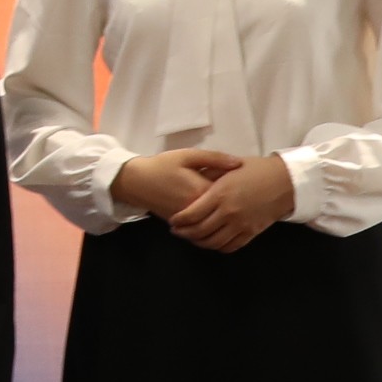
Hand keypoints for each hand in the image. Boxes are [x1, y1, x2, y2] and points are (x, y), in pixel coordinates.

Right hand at [111, 149, 242, 219]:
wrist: (136, 181)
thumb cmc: (162, 165)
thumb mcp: (187, 155)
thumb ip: (214, 159)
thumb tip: (239, 164)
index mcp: (202, 191)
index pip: (232, 194)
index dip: (241, 187)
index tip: (245, 179)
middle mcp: (199, 210)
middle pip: (226, 211)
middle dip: (234, 202)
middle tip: (240, 191)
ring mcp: (191, 220)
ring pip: (216, 221)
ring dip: (224, 214)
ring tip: (230, 204)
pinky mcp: (184, 225)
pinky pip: (204, 225)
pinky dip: (212, 219)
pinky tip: (215, 210)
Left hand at [168, 153, 297, 251]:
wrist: (285, 181)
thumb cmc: (256, 169)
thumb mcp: (228, 166)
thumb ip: (208, 173)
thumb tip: (191, 180)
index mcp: (220, 194)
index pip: (192, 214)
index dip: (179, 221)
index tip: (172, 222)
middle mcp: (228, 212)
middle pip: (199, 231)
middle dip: (185, 233)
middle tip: (177, 232)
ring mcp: (241, 225)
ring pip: (214, 242)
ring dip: (199, 243)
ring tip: (192, 238)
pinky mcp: (252, 232)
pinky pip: (231, 246)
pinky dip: (218, 247)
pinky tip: (212, 242)